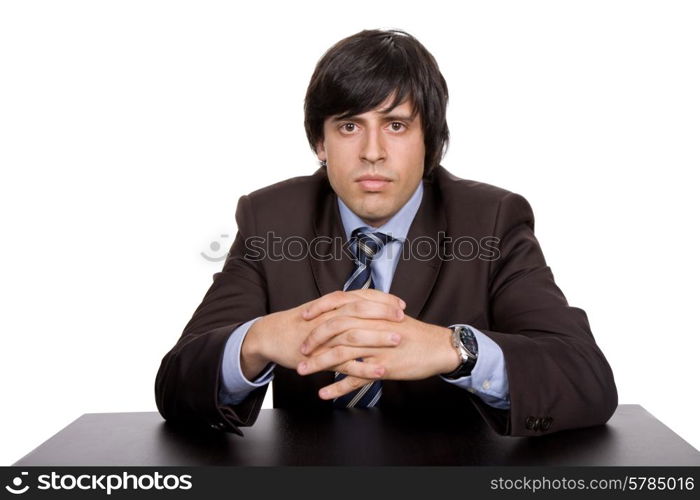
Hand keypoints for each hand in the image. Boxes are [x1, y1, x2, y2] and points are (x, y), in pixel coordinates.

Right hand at [240, 289, 405, 379]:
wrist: (271, 335)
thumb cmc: (298, 323)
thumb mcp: (321, 310)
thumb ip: (341, 307)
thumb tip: (364, 304)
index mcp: (332, 306)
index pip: (362, 298)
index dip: (382, 300)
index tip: (400, 304)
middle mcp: (330, 318)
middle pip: (361, 312)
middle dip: (384, 314)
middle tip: (403, 318)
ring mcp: (326, 339)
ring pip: (355, 336)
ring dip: (378, 338)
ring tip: (398, 341)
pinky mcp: (321, 358)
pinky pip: (346, 364)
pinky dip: (363, 368)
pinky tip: (379, 372)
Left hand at [298, 304, 460, 399]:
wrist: (439, 347)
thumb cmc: (413, 332)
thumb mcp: (390, 314)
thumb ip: (369, 310)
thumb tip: (347, 307)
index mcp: (373, 311)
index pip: (339, 304)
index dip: (318, 310)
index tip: (303, 317)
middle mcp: (373, 327)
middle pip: (335, 330)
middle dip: (314, 340)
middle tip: (301, 350)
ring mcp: (377, 348)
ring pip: (341, 355)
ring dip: (319, 364)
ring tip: (303, 372)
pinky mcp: (384, 368)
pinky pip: (356, 379)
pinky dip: (338, 388)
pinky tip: (324, 394)